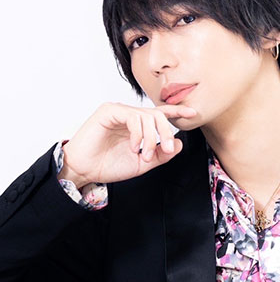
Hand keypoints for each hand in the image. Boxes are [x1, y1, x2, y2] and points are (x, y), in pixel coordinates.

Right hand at [57, 102, 196, 186]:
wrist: (85, 170)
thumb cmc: (109, 165)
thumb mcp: (142, 163)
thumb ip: (161, 155)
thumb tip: (179, 144)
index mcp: (138, 126)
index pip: (160, 115)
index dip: (177, 113)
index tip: (192, 114)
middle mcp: (130, 116)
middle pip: (158, 115)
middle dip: (166, 133)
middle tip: (168, 150)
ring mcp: (120, 111)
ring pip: (147, 117)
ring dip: (151, 139)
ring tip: (144, 155)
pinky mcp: (109, 111)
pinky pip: (132, 117)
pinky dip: (138, 134)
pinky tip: (134, 147)